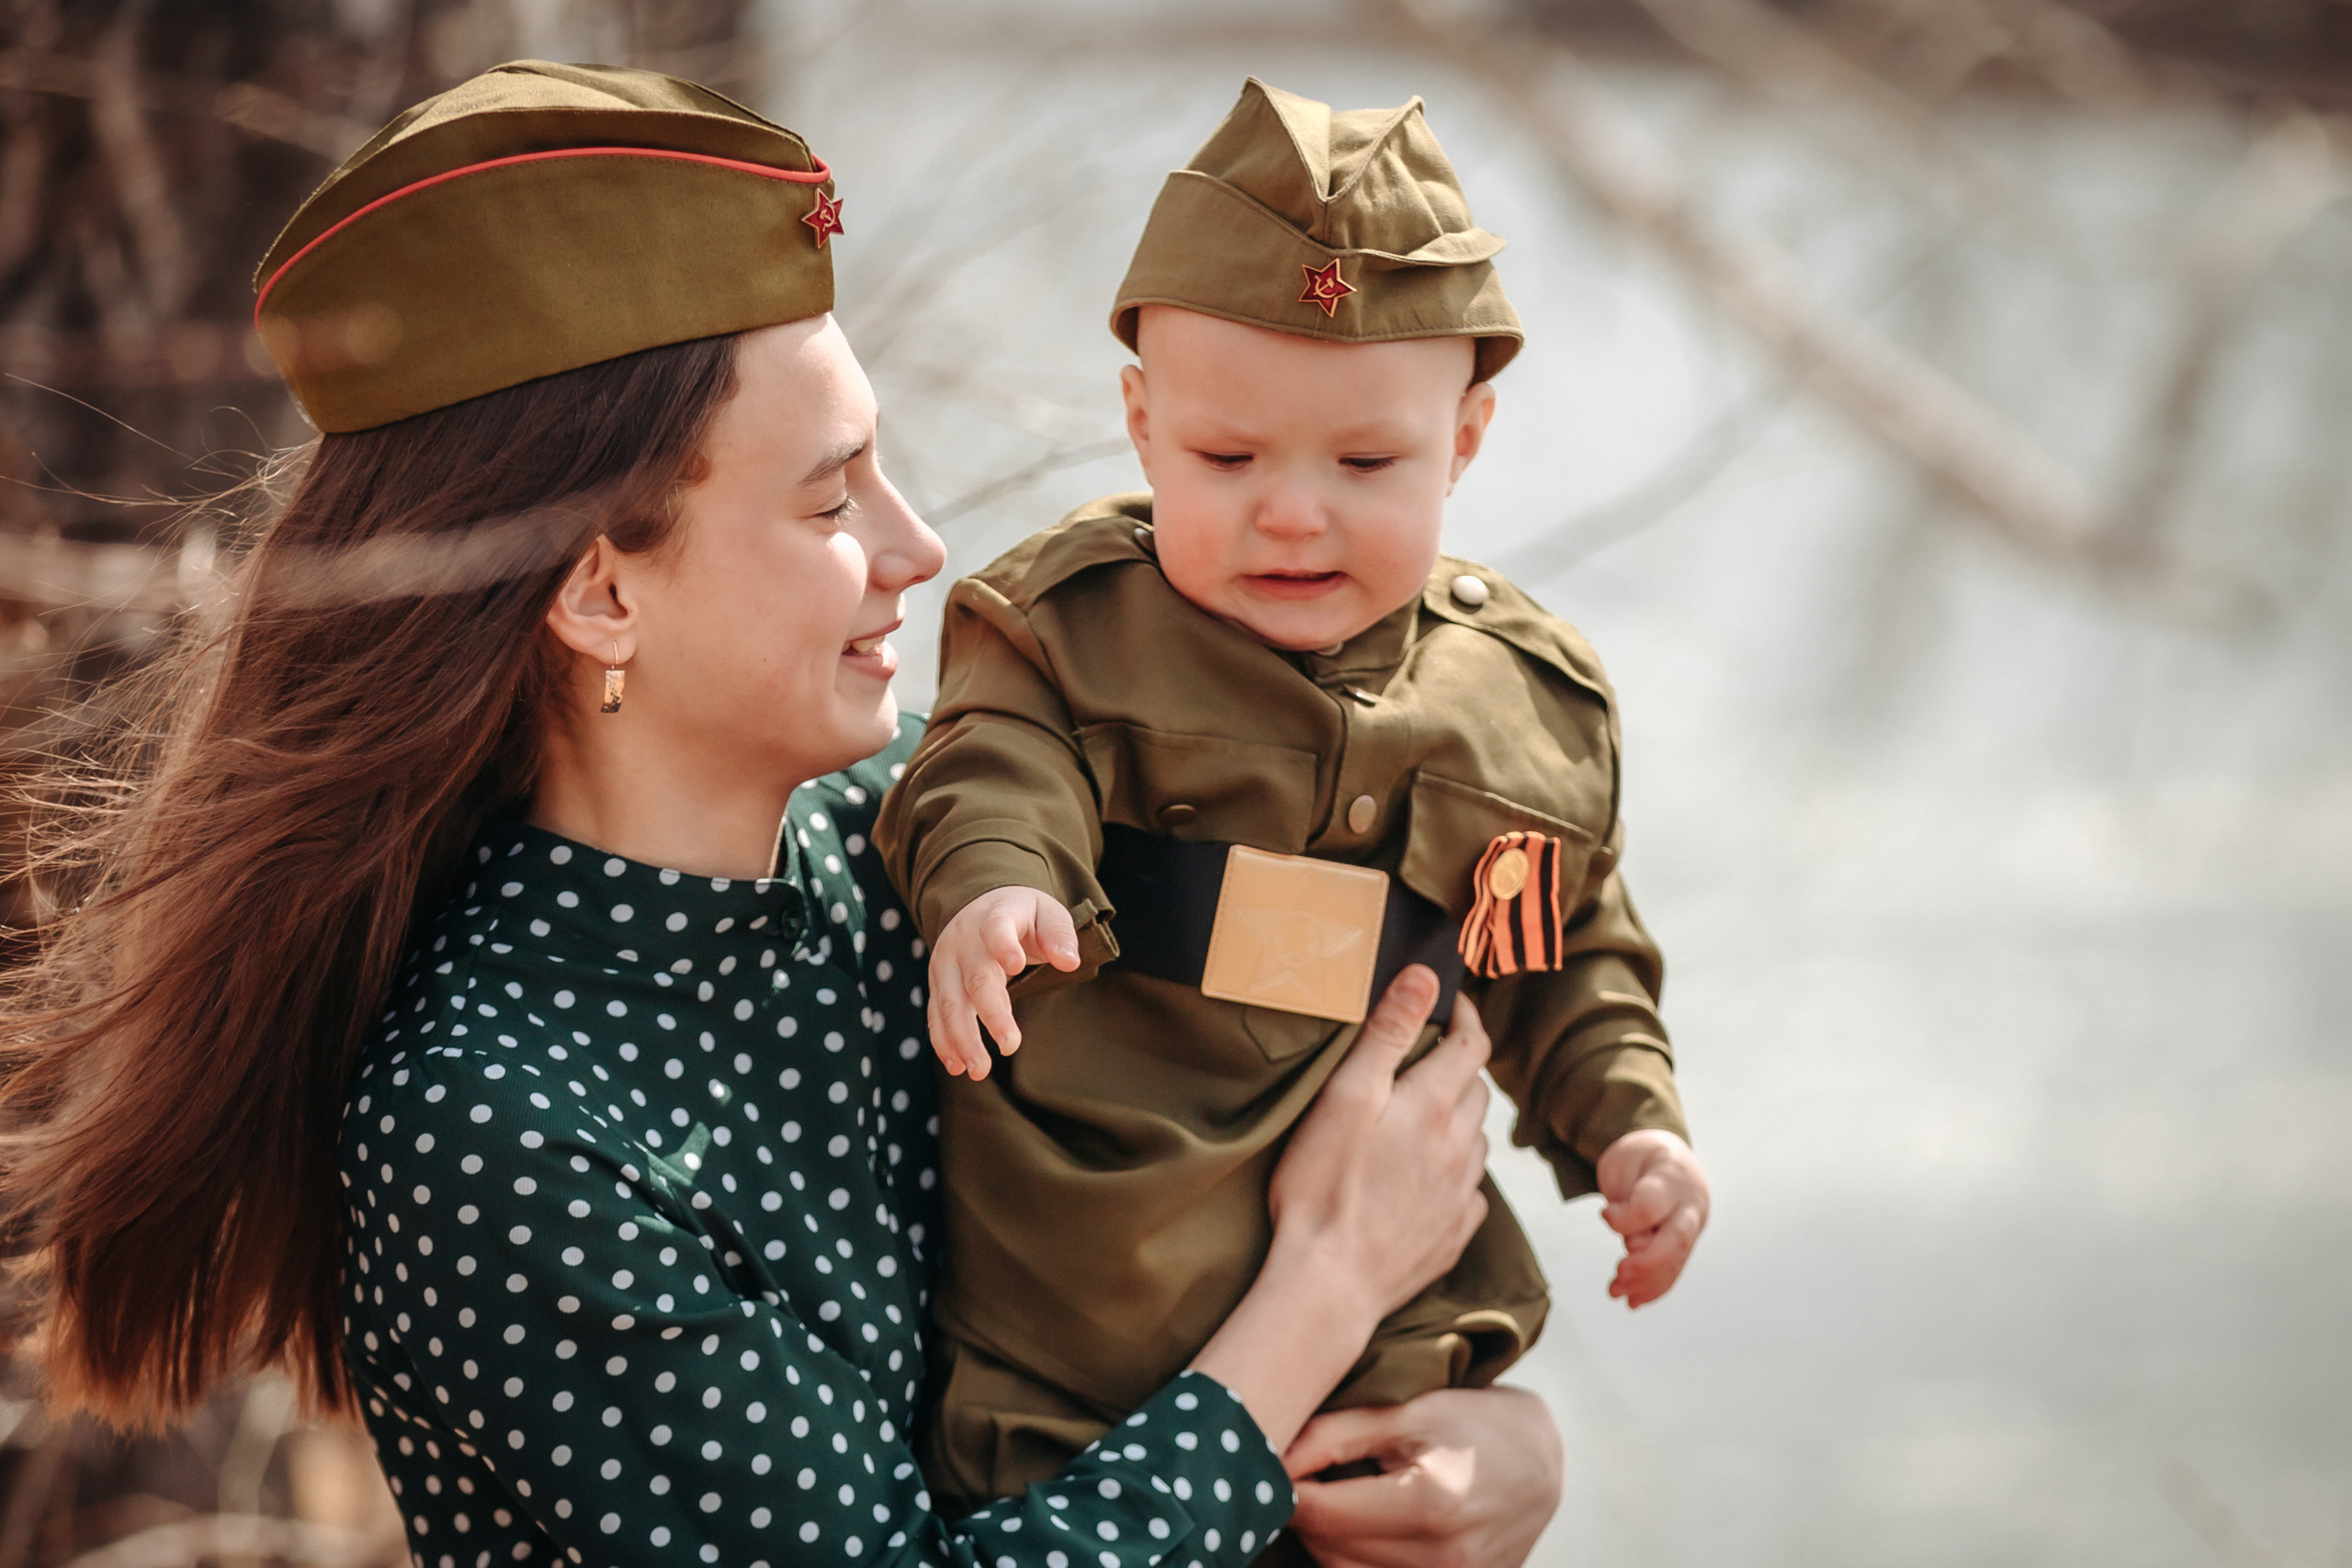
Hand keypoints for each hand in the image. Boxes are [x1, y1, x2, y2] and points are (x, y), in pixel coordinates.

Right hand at [925, 887, 1077, 1079]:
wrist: (981, 906)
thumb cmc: (1022, 915)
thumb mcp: (1047, 913)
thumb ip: (1059, 935)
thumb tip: (1070, 962)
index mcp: (995, 917)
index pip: (997, 929)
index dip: (1004, 945)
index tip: (1016, 964)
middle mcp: (964, 940)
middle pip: (975, 978)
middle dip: (991, 1013)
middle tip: (1010, 1046)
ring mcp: (946, 963)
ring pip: (950, 1002)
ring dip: (962, 1038)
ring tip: (979, 1070)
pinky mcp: (938, 983)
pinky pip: (935, 1014)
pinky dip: (943, 1040)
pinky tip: (956, 1065)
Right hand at [1192, 967, 1492, 1451]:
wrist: (1328, 1285)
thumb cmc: (1323, 1187)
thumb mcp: (1345, 1097)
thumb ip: (1387, 1035)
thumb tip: (1423, 978)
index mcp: (1435, 1106)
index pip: (1471, 1043)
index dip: (1464, 1015)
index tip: (1449, 1001)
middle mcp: (1460, 1147)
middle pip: (1476, 1091)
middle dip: (1457, 1067)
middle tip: (1423, 1060)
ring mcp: (1460, 1195)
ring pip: (1476, 1142)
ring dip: (1458, 1121)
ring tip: (1421, 1120)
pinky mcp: (1452, 1236)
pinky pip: (1469, 1193)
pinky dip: (1455, 1175)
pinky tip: (1427, 1181)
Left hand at [1285, 1387, 1562, 1567]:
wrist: (1542, 1463)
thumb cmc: (1473, 1424)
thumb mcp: (1410, 1411)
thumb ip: (1336, 1433)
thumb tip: (1272, 1455)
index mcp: (1431, 1502)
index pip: (1322, 1511)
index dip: (1285, 1487)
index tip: (1270, 1461)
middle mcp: (1444, 1556)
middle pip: (1328, 1547)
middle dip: (1302, 1511)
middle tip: (1297, 1473)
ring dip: (1324, 1537)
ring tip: (1332, 1494)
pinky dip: (1352, 1557)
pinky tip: (1356, 1523)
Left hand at [1596, 1128, 1708, 1307]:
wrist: (1672, 1156)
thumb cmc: (1643, 1158)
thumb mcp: (1625, 1162)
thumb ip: (1628, 1199)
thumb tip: (1635, 1245)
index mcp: (1671, 1175)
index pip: (1651, 1205)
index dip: (1625, 1218)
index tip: (1605, 1214)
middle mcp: (1689, 1204)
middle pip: (1676, 1239)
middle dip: (1646, 1264)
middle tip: (1618, 1276)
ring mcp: (1693, 1226)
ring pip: (1675, 1260)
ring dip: (1646, 1282)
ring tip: (1615, 1292)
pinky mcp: (1687, 1243)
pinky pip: (1675, 1268)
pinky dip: (1655, 1287)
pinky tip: (1634, 1300)